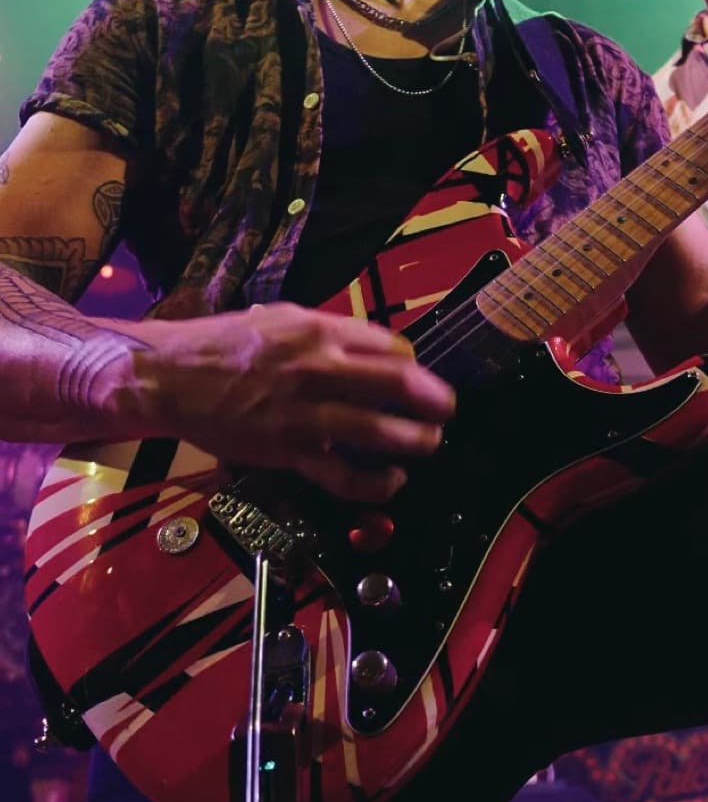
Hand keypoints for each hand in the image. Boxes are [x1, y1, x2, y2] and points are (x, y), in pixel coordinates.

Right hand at [120, 304, 454, 502]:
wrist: (166, 377)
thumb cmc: (221, 344)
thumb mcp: (278, 318)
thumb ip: (324, 331)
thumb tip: (369, 343)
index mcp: (318, 331)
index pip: (391, 346)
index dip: (413, 365)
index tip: (417, 377)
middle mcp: (317, 368)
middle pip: (398, 384)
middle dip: (434, 400)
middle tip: (447, 410)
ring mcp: (303, 413)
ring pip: (379, 430)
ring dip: (415, 440)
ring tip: (428, 443)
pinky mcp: (288, 451)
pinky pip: (344, 474)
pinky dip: (376, 482)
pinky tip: (389, 480)